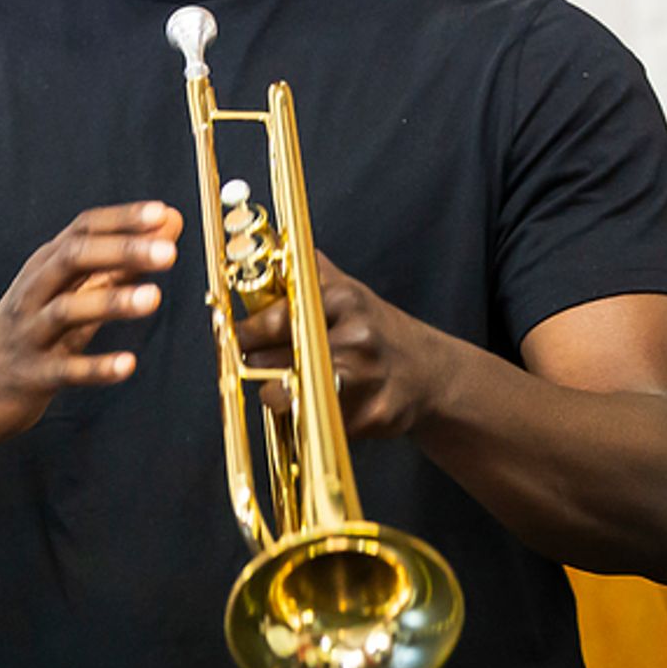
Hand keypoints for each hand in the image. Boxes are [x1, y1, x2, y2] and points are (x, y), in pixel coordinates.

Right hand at [0, 201, 181, 445]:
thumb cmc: (30, 331)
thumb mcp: (71, 292)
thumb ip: (120, 261)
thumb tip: (169, 222)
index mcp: (46, 266)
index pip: (82, 230)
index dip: (121, 220)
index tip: (162, 213)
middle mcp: (33, 292)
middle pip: (73, 259)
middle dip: (120, 251)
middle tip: (168, 252)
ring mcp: (28, 333)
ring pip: (66, 309)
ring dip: (111, 302)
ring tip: (153, 297)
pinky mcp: (30, 376)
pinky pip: (64, 369)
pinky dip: (95, 367)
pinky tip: (127, 365)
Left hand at [234, 251, 445, 440]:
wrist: (428, 371)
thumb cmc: (376, 328)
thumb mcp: (347, 290)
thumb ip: (306, 270)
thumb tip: (267, 246)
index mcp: (344, 300)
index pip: (276, 318)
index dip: (247, 332)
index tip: (238, 337)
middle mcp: (356, 337)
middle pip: (275, 359)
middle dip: (257, 365)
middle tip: (258, 363)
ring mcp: (364, 378)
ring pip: (288, 394)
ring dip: (275, 394)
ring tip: (283, 385)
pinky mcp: (371, 415)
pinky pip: (314, 421)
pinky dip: (303, 416)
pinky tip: (313, 402)